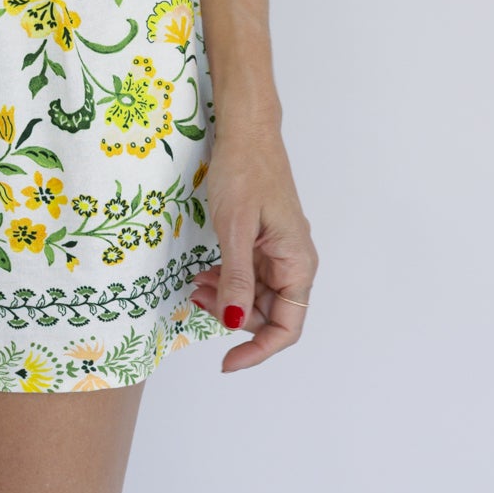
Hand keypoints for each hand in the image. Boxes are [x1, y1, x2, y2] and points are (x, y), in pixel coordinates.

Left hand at [190, 118, 317, 371]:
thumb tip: (235, 324)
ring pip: (255, 295)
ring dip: (227, 298)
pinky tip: (204, 273)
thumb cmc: (244, 173)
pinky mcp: (263, 239)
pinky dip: (227, 278)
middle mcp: (294, 262)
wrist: (245, 130)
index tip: (227, 361)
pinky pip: (248, 273)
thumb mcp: (234, 229)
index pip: (288, 327)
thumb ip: (237, 279)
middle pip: (269, 314)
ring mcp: (278, 250)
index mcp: (298, 263)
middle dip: (234, 317)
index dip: (258, 350)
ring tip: (195, 286)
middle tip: (197, 301)